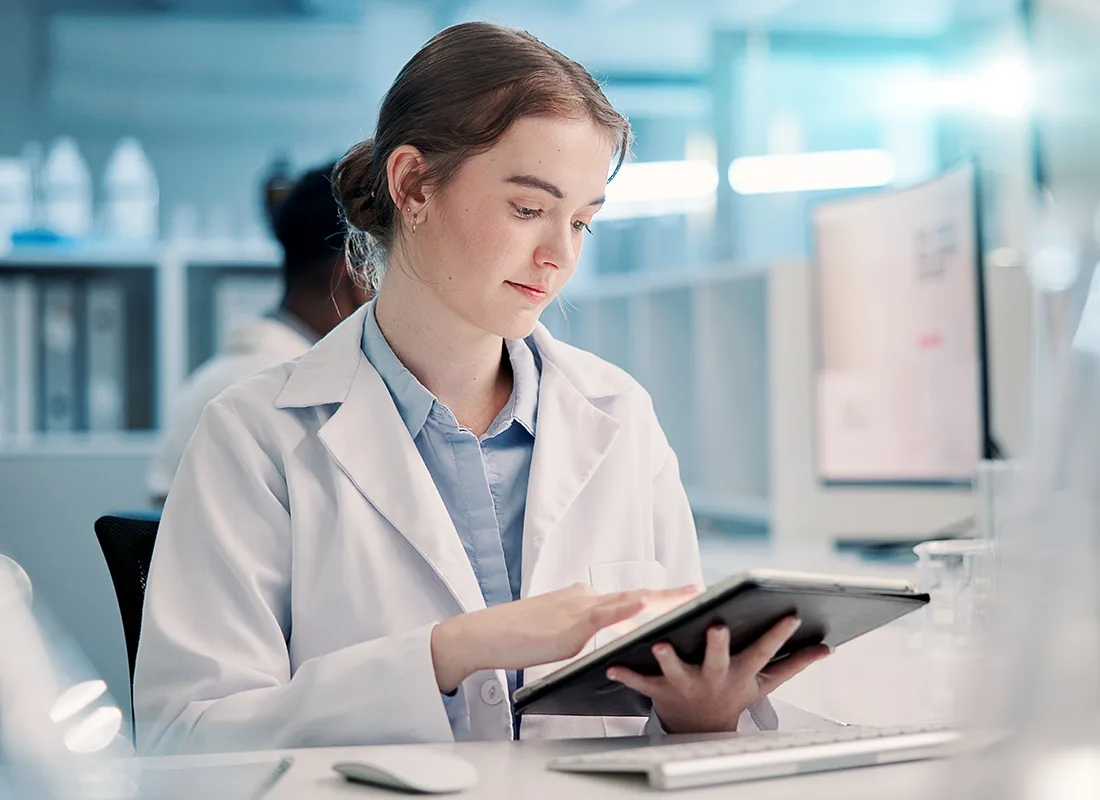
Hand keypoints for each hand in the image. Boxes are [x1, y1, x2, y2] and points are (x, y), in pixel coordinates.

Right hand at [430, 583, 697, 693]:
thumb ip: (579, 633)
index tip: (683, 596)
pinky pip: (604, 615)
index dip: (657, 598)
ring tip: (690, 597)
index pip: (627, 599)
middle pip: (636, 596)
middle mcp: (585, 599)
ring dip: (662, 599)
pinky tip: (646, 606)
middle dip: (670, 595)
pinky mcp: (569, 625)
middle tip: (700, 590)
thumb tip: (599, 641)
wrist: (484, 635)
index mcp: (582, 601)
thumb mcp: (555, 633)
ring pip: (628, 601)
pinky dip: (627, 609)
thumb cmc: (514, 638)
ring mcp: (578, 609)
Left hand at [606, 617, 830, 733]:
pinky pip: (640, 682)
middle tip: (718, 627)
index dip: (778, 634)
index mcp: (740, 671)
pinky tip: (611, 663)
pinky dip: (626, 673)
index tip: (790, 615)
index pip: (763, 651)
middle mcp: (714, 677)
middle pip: (718, 660)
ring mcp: (686, 684)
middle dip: (718, 645)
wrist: (700, 730)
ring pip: (676, 670)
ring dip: (667, 658)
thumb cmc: (733, 695)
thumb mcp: (764, 684)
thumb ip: (794, 664)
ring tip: (658, 643)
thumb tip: (828, 649)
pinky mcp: (659, 690)